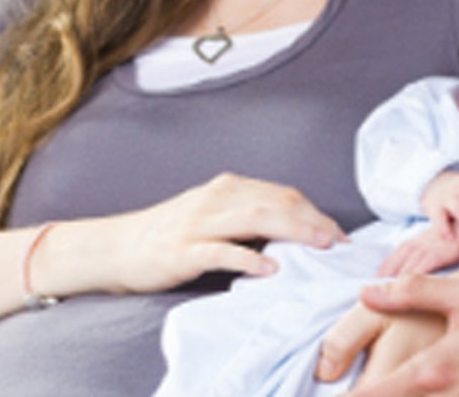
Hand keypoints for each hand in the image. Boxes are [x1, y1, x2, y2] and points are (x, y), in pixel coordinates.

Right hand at [61, 172, 347, 296]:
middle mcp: (216, 198)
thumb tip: (292, 231)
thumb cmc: (168, 235)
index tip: (340, 236)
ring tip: (320, 248)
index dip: (315, 212)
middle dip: (314, 222)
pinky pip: (222, 251)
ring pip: (256, 220)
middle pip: (276, 202)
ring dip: (294, 233)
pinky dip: (249, 259)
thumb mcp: (210, 215)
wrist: (117, 247)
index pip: (282, 194)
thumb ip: (245, 216)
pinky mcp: (183, 250)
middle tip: (341, 244)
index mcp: (226, 188)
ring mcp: (199, 223)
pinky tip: (271, 269)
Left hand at [378, 223, 458, 277]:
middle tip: (372, 285)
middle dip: (387, 269)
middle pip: (403, 254)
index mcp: (426, 238)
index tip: (374, 277)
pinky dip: (418, 271)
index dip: (387, 263)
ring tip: (385, 288)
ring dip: (398, 273)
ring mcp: (439, 243)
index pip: (402, 250)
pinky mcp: (451, 248)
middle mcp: (429, 239)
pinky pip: (431, 260)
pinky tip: (409, 283)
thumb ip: (433, 254)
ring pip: (413, 258)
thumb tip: (420, 271)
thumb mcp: (446, 243)